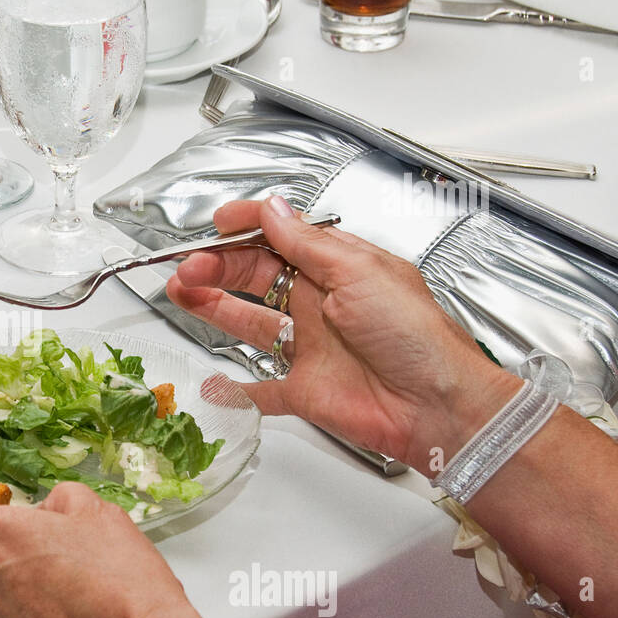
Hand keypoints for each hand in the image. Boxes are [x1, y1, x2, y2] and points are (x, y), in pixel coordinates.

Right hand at [167, 195, 521, 472]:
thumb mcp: (359, 273)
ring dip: (214, 306)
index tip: (219, 223)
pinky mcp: (303, 390)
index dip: (251, 226)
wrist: (436, 406)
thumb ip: (308, 245)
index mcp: (339, 268)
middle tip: (188, 267)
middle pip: (257, 276)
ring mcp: (309, 347)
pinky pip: (260, 390)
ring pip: (249, 322)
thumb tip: (273, 211)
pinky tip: (211, 384)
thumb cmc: (415, 336)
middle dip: (219, 266)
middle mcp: (321, 304)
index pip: (286, 237)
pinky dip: (234, 390)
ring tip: (181, 292)